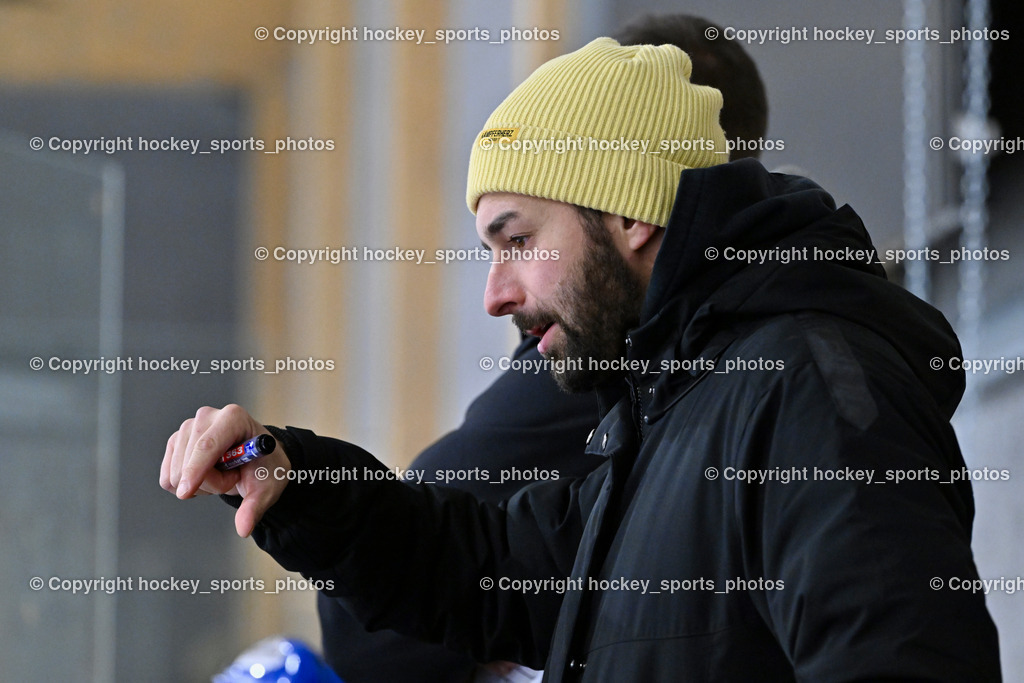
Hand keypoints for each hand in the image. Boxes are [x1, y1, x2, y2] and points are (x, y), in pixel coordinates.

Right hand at [160, 404, 290, 536]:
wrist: (256, 460)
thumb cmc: (264, 468)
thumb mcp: (266, 488)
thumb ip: (254, 508)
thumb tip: (243, 529)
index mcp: (234, 418)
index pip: (207, 445)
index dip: (195, 469)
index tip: (186, 493)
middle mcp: (207, 417)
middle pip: (190, 462)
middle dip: (211, 482)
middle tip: (234, 477)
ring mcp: (187, 428)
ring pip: (176, 473)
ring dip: (200, 484)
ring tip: (222, 473)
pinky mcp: (175, 442)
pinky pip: (167, 477)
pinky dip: (186, 485)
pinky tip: (206, 474)